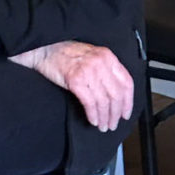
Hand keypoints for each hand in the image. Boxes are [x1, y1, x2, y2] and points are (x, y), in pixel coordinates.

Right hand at [10, 42, 133, 131]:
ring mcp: (88, 71)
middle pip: (116, 94)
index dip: (128, 101)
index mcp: (108, 57)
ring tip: (103, 125)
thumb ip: (106, 71)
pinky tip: (93, 120)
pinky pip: (90, 102)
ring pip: (104, 100)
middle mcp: (101, 62)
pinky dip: (93, 114)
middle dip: (116, 113)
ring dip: (104, 117)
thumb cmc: (68, 54)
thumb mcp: (93, 57)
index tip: (125, 113)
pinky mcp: (75, 80)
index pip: (126, 82)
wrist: (46, 49)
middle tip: (113, 124)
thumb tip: (116, 96)